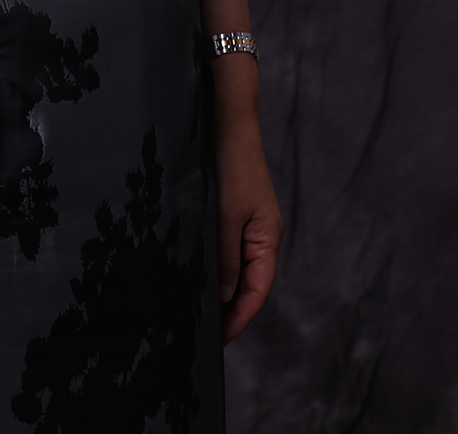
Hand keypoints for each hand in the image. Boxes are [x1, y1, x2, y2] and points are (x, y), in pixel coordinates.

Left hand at [214, 75, 283, 342]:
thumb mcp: (226, 214)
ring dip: (215, 287)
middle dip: (226, 309)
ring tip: (190, 309)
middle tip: (198, 332)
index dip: (238, 318)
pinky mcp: (228, 210)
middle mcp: (259, 234)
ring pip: (231, 266)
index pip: (257, 292)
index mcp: (267, 238)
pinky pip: (221, 247)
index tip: (217, 341)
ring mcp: (244, 222)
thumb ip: (224, 257)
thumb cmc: (230, 162)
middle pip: (246, 283)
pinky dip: (209, 263)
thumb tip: (222, 297)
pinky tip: (190, 272)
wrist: (224, 116)